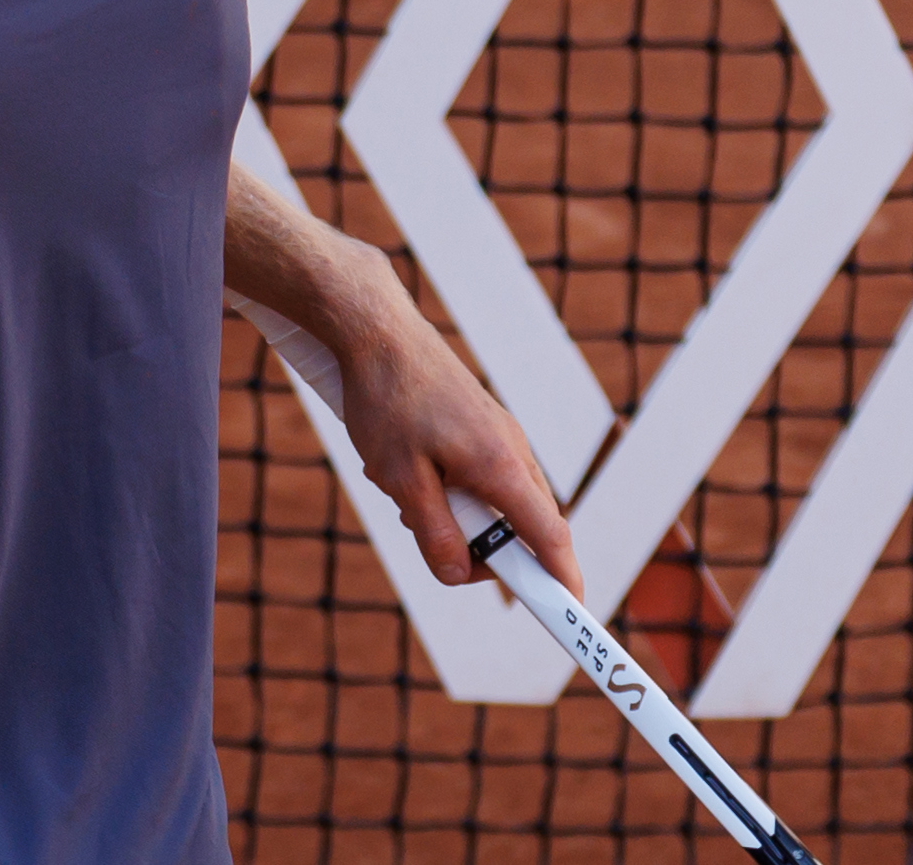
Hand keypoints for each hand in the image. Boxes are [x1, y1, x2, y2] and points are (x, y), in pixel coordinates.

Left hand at [338, 296, 583, 596]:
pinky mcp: (483, 429)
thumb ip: (434, 532)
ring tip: (403, 485)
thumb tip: (460, 576)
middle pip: (523, 528)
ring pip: (495, 504)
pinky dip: (449, 488)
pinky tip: (407, 467)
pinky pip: (479, 478)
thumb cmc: (387, 399)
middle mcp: (514, 452)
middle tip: (426, 529)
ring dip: (455, 514)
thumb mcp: (400, 477)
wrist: (376, 331)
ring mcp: (501, 438)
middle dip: (479, 547)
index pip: (550, 539)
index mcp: (503, 467)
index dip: (562, 582)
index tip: (571, 616)